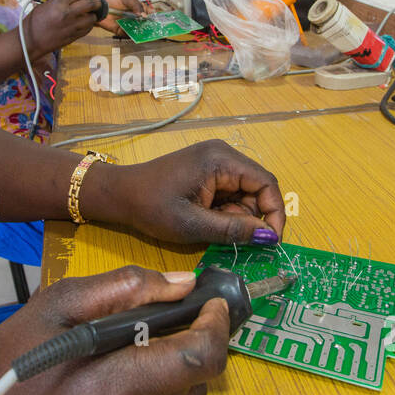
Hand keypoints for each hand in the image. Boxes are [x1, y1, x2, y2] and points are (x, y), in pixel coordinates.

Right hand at [0, 266, 229, 394]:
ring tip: (143, 343)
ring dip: (182, 366)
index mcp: (114, 391)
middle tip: (175, 313)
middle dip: (197, 339)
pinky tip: (131, 372)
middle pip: (200, 377)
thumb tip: (184, 284)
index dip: (216, 324)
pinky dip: (166, 390)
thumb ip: (126, 288)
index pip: (199, 358)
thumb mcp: (59, 304)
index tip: (211, 300)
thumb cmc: (10, 362)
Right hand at [25, 0, 101, 57]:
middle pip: (90, 4)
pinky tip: (85, 24)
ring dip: (92, 15)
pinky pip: (87, 29)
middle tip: (97, 3)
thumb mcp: (45, 5)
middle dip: (95, 2)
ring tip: (90, 14)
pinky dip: (88, 25)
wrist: (30, 40)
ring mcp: (72, 26)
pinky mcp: (73, 37)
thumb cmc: (34, 22)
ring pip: (92, 18)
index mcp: (59, 3)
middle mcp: (68, 14)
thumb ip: (60, 1)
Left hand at [91, 139, 285, 244]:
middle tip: (229, 236)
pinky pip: (230, 191)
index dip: (274, 212)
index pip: (266, 182)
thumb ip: (233, 230)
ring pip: (244, 193)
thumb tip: (268, 237)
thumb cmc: (152, 207)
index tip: (271, 240)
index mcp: (220, 159)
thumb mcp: (193, 225)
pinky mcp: (208, 170)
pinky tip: (204, 218)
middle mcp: (223, 153)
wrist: (120, 194)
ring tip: (208, 225)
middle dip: (250, 216)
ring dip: (235, 215)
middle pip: (257, 188)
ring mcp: (215, 160)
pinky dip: (225, 210)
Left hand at [93, 0, 149, 35]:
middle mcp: (133, 16)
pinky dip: (132, 35)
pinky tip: (135, 35)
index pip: (147, 11)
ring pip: (137, 29)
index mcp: (136, 7)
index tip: (156, 18)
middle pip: (144, 22)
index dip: (152, 15)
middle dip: (149, 26)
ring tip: (146, 33)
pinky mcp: (120, 30)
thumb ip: (136, 5)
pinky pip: (128, 34)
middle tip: (153, 28)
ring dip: (142, 32)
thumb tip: (143, 15)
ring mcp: (127, 24)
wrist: (98, 6)